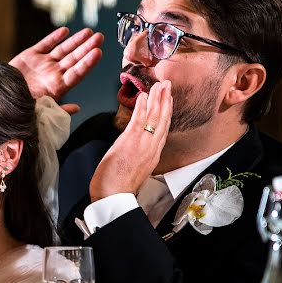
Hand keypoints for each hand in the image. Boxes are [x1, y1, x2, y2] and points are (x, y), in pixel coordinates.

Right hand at [9, 26, 102, 114]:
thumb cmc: (20, 109)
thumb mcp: (39, 113)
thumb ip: (58, 110)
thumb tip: (77, 109)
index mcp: (57, 87)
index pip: (77, 73)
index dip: (87, 63)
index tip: (98, 52)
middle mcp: (53, 74)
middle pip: (74, 59)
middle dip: (87, 47)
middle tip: (100, 37)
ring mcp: (43, 64)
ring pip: (63, 49)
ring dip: (76, 41)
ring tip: (89, 31)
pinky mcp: (30, 56)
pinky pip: (45, 44)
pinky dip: (54, 37)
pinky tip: (65, 31)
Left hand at [89, 81, 172, 201]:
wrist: (113, 197)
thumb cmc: (118, 186)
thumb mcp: (134, 170)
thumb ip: (137, 156)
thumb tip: (132, 149)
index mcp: (152, 155)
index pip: (163, 130)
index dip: (167, 113)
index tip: (168, 100)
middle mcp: (151, 149)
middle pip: (162, 121)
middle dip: (166, 101)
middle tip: (167, 85)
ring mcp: (142, 145)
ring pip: (154, 118)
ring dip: (157, 99)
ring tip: (159, 85)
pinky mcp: (130, 142)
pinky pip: (139, 121)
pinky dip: (142, 107)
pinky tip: (143, 96)